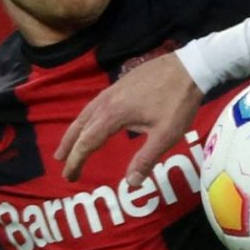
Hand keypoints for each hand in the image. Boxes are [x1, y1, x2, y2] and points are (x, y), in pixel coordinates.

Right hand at [56, 53, 202, 180]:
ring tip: (67, 146)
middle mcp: (106, 101)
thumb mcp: (166, 135)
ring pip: (85, 113)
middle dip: (69, 147)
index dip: (76, 160)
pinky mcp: (120, 84)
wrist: (189, 67)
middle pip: (80, 126)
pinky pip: (95, 104)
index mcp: (114, 114)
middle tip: (60, 163)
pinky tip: (91, 122)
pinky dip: (86, 118)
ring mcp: (112, 90)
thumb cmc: (178, 102)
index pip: (87, 142)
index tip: (69, 176)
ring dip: (74, 131)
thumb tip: (131, 183)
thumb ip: (146, 159)